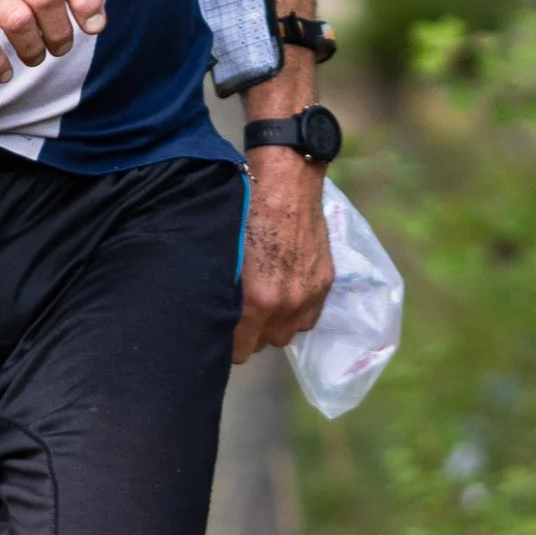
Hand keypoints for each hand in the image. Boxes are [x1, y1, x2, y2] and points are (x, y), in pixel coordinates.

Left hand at [233, 146, 333, 360]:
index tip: (221, 328)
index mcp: (256, 301)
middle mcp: (285, 304)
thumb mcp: (223, 257)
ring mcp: (308, 295)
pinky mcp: (324, 283)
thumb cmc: (244, 213)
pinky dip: (296, 310)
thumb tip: (212, 318)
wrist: (285, 183)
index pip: (239, 351)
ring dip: (274, 323)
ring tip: (263, 299)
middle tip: (240, 309)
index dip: (227, 341)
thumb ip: (222, 295)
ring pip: (285, 334)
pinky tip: (285, 290)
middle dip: (249, 332)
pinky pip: (308, 318)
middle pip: (261, 345)